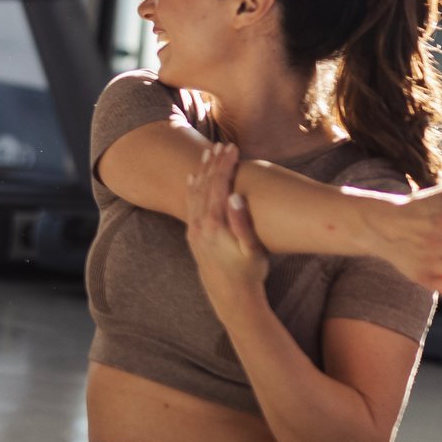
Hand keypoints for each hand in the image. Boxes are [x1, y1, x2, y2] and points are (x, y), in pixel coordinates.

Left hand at [185, 143, 269, 311]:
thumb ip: (242, 223)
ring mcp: (193, 231)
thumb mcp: (252, 249)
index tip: (233, 148)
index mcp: (214, 225)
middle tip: (222, 144)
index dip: (225, 165)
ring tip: (207, 153)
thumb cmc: (249, 273)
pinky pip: (189, 205)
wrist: (231, 297)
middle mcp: (199, 226)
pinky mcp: (193, 237)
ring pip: (194, 194)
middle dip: (214, 163)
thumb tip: (235, 196)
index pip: (218, 186)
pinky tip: (192, 179)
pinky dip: (191, 189)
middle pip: (204, 186)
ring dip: (201, 172)